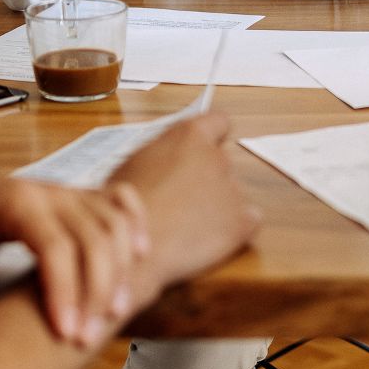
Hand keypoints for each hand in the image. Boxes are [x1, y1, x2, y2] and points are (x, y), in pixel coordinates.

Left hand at [0, 149, 149, 346]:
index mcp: (14, 203)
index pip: (54, 247)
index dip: (64, 292)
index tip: (64, 333)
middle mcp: (47, 191)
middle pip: (93, 237)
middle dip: (98, 290)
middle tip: (86, 338)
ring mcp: (66, 190)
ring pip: (113, 222)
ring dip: (121, 267)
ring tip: (115, 313)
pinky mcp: (76, 194)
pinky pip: (118, 200)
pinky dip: (135, 223)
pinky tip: (141, 254)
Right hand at [109, 113, 259, 292]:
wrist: (132, 246)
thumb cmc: (121, 207)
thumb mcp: (133, 164)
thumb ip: (160, 156)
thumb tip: (166, 164)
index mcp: (189, 137)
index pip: (218, 121)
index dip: (214, 135)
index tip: (208, 148)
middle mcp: (217, 157)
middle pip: (221, 163)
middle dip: (206, 180)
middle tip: (181, 201)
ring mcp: (233, 189)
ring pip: (231, 194)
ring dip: (216, 206)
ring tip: (185, 227)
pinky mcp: (242, 221)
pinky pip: (248, 221)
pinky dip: (233, 230)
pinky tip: (206, 240)